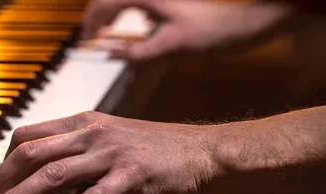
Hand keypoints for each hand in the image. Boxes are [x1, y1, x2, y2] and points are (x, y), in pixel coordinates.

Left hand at [0, 112, 225, 193]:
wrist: (208, 155)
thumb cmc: (160, 154)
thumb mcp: (113, 144)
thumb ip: (80, 157)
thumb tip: (47, 182)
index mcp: (85, 123)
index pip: (29, 136)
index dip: (4, 163)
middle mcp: (94, 133)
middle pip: (33, 155)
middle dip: (1, 182)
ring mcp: (113, 153)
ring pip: (55, 174)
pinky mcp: (135, 176)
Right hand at [81, 0, 292, 60]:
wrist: (242, 25)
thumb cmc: (211, 31)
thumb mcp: (172, 45)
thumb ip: (140, 52)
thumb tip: (113, 56)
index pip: (106, 4)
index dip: (91, 22)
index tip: (83, 40)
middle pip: (110, 0)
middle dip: (95, 18)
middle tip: (86, 39)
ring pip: (121, 2)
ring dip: (108, 17)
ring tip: (100, 35)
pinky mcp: (166, 4)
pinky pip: (135, 6)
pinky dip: (124, 17)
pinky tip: (128, 31)